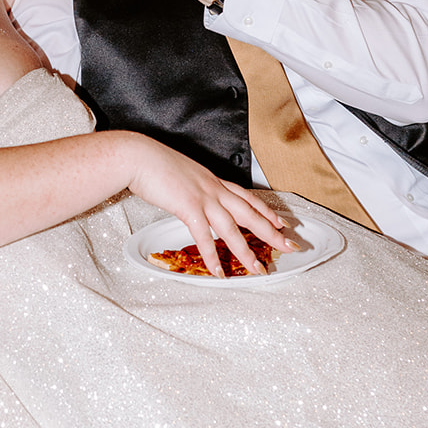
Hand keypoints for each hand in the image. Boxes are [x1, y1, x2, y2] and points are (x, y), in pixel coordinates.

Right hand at [123, 135, 295, 277]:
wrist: (138, 155)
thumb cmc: (154, 164)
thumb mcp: (181, 173)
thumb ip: (192, 186)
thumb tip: (191, 196)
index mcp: (213, 180)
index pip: (247, 197)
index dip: (266, 211)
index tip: (281, 222)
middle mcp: (213, 189)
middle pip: (250, 214)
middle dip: (271, 232)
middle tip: (289, 246)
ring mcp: (203, 198)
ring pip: (233, 229)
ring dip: (247, 252)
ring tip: (258, 269)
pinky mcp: (188, 207)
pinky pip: (205, 237)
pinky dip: (212, 257)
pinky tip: (219, 272)